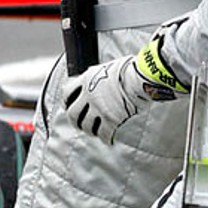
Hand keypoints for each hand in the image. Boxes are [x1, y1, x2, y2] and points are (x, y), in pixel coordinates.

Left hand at [64, 37, 185, 144]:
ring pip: (86, 126)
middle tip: (78, 123)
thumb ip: (96, 75)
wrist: (140, 78)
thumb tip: (95, 78)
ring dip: (89, 130)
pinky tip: (108, 139)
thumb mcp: (106, 67)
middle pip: (73, 114)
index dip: (67, 100)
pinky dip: (105, 138)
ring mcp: (99, 109)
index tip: (68, 104)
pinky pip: (103, 134)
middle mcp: (90, 96)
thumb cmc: (128, 69)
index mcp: (87, 81)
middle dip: (75, 120)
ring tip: (94, 131)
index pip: (67, 92)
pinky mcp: (111, 120)